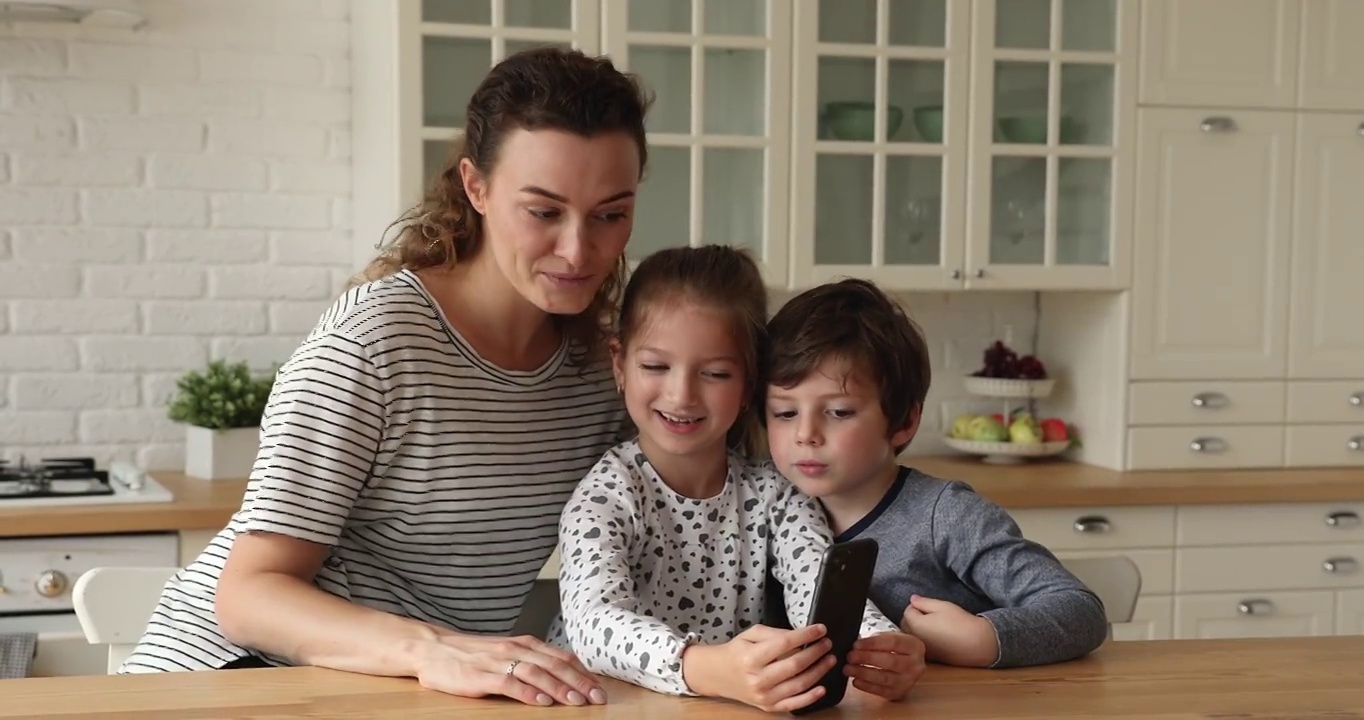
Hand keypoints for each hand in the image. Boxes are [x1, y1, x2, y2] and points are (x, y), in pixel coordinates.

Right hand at [412, 633, 607, 706]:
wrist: (433, 648)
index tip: (600, 687)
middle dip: (579, 683)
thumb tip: (565, 671)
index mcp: (524, 643)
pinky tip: (541, 702)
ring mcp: (497, 662)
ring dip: (559, 689)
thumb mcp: (508, 651)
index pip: (562, 657)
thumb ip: (533, 659)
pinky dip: (527, 693)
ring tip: (576, 702)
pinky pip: (508, 684)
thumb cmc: (473, 653)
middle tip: (597, 698)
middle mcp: (515, 649)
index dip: (583, 673)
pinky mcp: (480, 676)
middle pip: (555, 665)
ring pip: (536, 674)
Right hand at [683, 623, 834, 712]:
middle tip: (827, 643)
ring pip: (799, 684)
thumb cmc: (737, 652)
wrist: (718, 675)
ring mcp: (763, 696)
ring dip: (819, 671)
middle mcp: (757, 678)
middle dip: (816, 652)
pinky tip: (823, 688)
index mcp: (751, 657)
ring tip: (830, 659)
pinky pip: (793, 704)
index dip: (806, 635)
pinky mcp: (768, 707)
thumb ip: (775, 633)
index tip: (820, 629)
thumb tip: (800, 635)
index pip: (785, 643)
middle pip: (795, 665)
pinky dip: (810, 697)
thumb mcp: (751, 634)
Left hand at [843, 631, 926, 700]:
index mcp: (914, 646)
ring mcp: (908, 681)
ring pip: (885, 678)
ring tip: (848, 669)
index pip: (893, 642)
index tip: (856, 644)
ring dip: (864, 673)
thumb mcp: (890, 638)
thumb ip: (876, 640)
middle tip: (850, 656)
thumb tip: (855, 646)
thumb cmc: (895, 649)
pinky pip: (881, 691)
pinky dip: (866, 686)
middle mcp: (915, 665)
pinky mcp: (899, 693)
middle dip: (867, 658)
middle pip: (890, 661)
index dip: (872, 643)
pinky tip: (856, 681)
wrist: (908, 664)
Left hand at [900, 595, 998, 666]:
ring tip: (933, 625)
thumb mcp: (942, 606)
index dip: (917, 606)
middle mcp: (915, 639)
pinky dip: (923, 639)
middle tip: (930, 614)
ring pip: (911, 636)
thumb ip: (924, 602)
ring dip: (916, 629)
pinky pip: (920, 645)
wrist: (977, 644)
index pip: (907, 611)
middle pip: (905, 624)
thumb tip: (912, 599)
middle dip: (913, 617)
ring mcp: (922, 650)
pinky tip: (936, 636)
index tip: (927, 606)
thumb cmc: (960, 623)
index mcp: (916, 625)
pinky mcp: (930, 657)